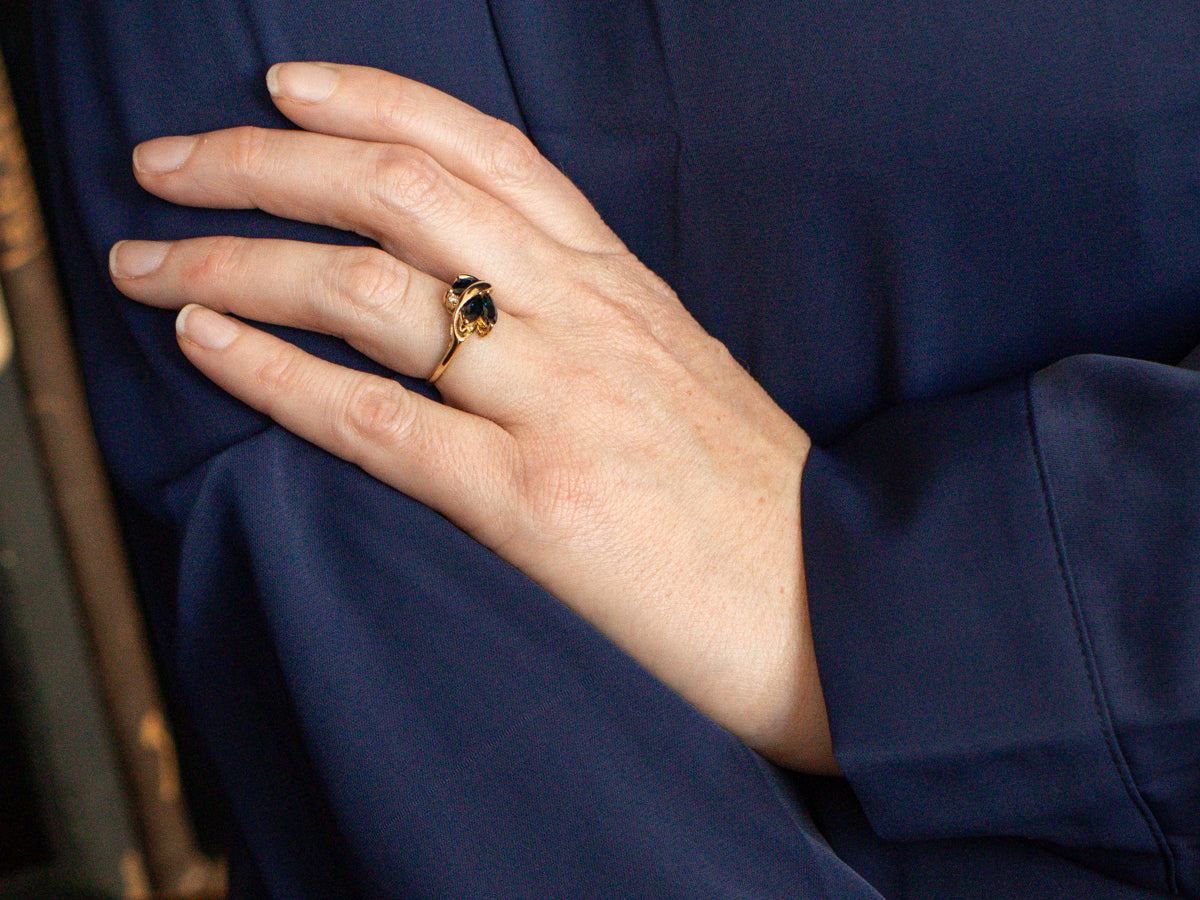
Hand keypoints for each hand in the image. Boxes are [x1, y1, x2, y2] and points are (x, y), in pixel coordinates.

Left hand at [109, 62, 833, 771]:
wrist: (838, 611)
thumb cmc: (758, 504)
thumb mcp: (684, 377)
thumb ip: (596, 326)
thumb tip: (500, 305)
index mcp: (623, 289)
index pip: (487, 154)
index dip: (376, 102)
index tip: (288, 88)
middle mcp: (587, 321)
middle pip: (405, 195)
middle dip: (265, 163)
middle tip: (167, 162)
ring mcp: (560, 405)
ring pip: (372, 290)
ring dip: (238, 259)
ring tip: (148, 259)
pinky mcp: (536, 506)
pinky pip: (380, 421)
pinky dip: (276, 375)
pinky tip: (206, 346)